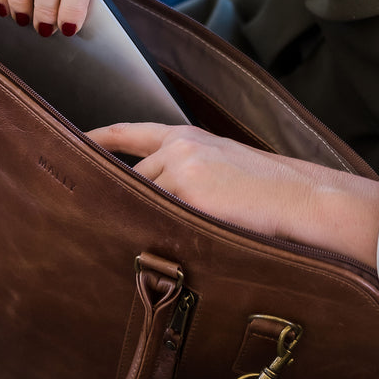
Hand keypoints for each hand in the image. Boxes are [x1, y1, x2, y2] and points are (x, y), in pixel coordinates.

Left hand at [88, 123, 378, 268]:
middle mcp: (179, 146)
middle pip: (131, 178)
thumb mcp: (225, 167)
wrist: (304, 199)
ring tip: (138, 242)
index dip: (99, 138)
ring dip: (137, 220)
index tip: (74, 142)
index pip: (130, 132)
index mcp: (188, 136)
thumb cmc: (271, 192)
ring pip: (140, 200)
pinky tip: (159, 247)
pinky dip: (154, 233)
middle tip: (101, 221)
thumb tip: (155, 199)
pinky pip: (155, 218)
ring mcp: (181, 168)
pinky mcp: (188, 193)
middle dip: (122, 201)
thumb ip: (188, 173)